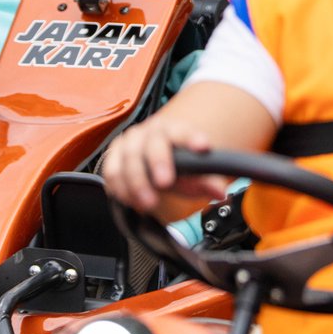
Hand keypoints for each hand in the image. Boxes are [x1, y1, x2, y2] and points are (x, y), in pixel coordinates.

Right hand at [101, 115, 228, 213]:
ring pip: (128, 160)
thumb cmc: (177, 167)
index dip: (191, 138)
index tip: (203, 147)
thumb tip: (220, 193)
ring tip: (148, 203)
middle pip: (152, 145)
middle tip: (165, 183)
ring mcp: (128, 143)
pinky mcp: (112, 157)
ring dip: (136, 183)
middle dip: (158, 163)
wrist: (154, 161)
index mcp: (173, 130)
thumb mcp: (194, 175)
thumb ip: (206, 182)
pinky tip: (131, 200)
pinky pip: (112, 172)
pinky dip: (120, 188)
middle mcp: (149, 133)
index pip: (183, 132)